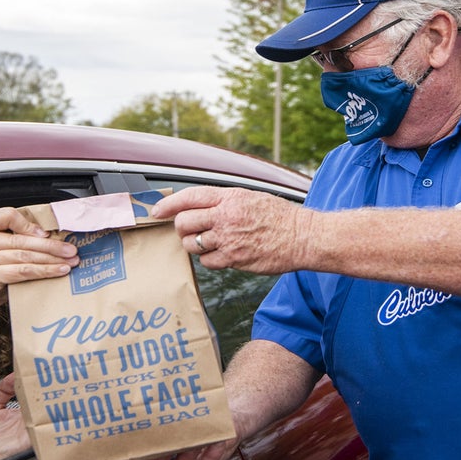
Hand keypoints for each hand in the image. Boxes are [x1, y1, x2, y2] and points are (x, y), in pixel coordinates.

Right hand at [0, 207, 79, 305]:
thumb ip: (14, 234)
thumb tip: (49, 235)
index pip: (6, 216)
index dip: (28, 224)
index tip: (46, 234)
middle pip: (20, 240)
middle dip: (50, 246)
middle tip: (71, 249)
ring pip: (24, 257)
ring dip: (51, 260)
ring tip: (70, 261)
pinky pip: (22, 272)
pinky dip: (43, 271)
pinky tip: (57, 271)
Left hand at [152, 187, 311, 273]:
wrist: (302, 237)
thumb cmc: (280, 217)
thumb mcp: (252, 197)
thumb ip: (225, 200)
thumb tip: (199, 206)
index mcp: (230, 197)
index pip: (190, 197)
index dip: (169, 204)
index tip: (158, 211)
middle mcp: (226, 217)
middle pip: (184, 223)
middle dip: (181, 228)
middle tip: (189, 230)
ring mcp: (228, 239)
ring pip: (191, 244)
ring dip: (194, 244)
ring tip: (208, 242)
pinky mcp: (234, 259)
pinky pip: (207, 262)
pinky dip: (210, 259)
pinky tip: (222, 254)